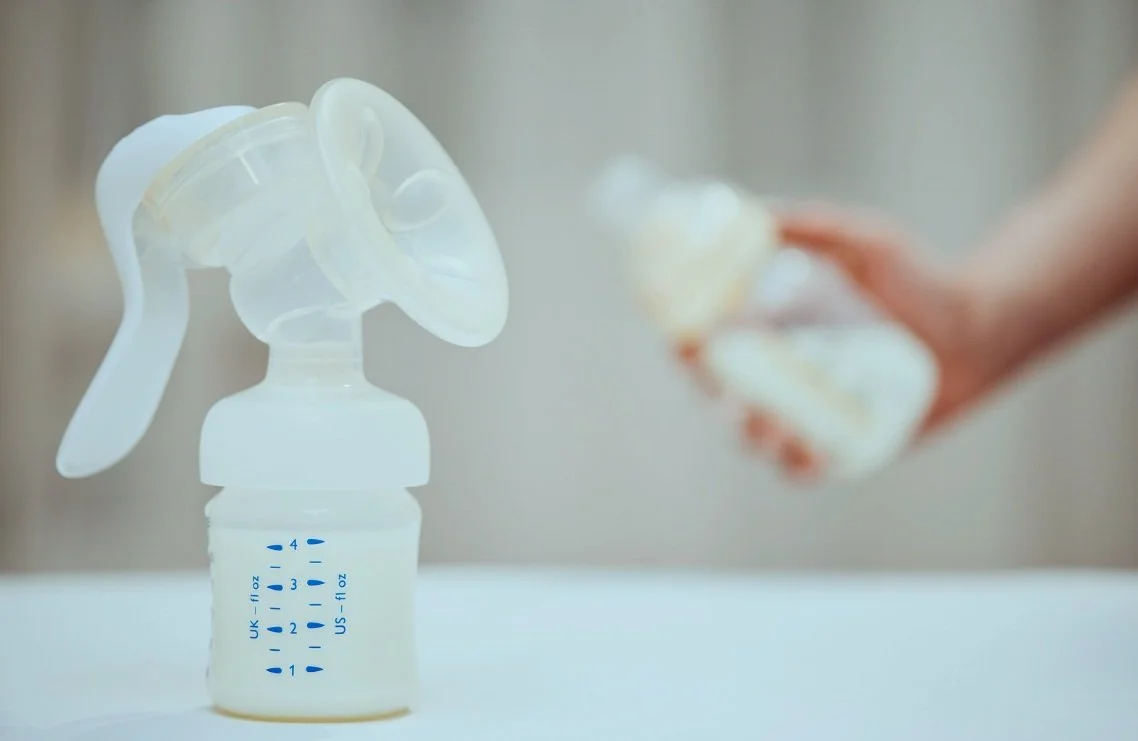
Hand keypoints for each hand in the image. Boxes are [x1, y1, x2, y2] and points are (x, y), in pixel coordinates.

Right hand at [677, 203, 989, 481]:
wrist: (979, 326)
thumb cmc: (920, 281)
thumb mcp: (864, 243)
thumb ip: (813, 226)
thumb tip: (755, 210)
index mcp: (771, 332)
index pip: (710, 345)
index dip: (686, 348)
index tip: (680, 341)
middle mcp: (781, 377)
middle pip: (723, 398)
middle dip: (717, 401)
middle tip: (731, 394)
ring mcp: (808, 415)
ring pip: (757, 438)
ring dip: (754, 437)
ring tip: (772, 424)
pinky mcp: (841, 447)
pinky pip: (803, 468)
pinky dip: (797, 465)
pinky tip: (809, 453)